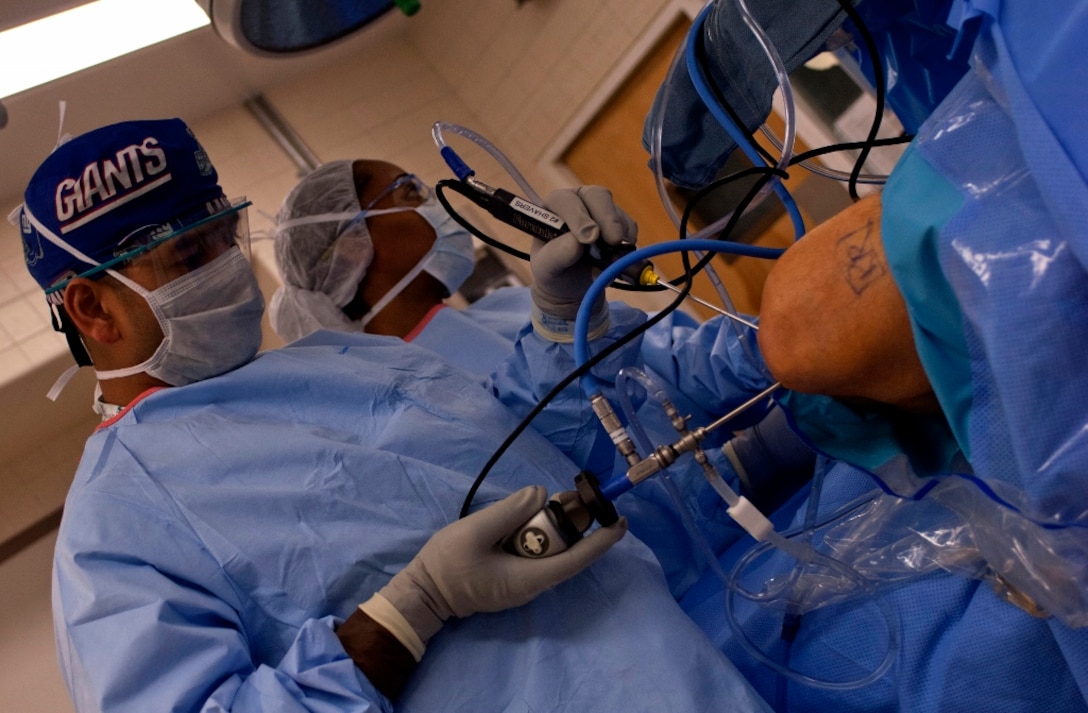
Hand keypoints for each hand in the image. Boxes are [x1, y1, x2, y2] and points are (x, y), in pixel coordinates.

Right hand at [361, 485, 626, 658]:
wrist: (423, 593)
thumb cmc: (447, 565)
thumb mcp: (476, 531)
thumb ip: (510, 510)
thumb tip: (540, 494)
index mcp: (529, 578)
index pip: (577, 560)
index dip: (602, 541)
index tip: (620, 522)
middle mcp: (533, 584)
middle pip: (566, 552)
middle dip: (572, 522)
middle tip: (566, 495)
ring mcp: (523, 583)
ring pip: (551, 552)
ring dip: (552, 527)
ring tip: (545, 502)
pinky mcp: (514, 578)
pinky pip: (536, 554)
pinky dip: (537, 534)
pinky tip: (525, 518)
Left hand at [530, 186, 637, 322]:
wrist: (572, 285)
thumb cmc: (554, 272)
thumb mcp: (546, 268)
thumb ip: (556, 255)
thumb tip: (577, 243)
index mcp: (554, 207)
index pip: (566, 201)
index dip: (579, 217)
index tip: (590, 239)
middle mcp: (578, 201)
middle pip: (597, 196)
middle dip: (607, 218)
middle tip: (614, 241)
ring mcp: (601, 210)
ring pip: (616, 211)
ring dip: (618, 234)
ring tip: (612, 260)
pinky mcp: (619, 222)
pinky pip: (629, 226)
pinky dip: (628, 241)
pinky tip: (619, 257)